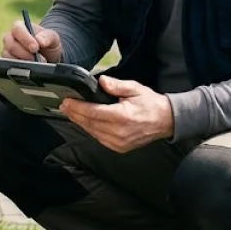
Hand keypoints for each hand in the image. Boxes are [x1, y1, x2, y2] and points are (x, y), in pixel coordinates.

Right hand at [1, 19, 62, 62]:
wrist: (48, 57)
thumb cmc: (47, 43)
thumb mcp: (53, 38)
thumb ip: (47, 36)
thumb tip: (39, 40)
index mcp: (20, 27)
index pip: (17, 30)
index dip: (25, 39)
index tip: (35, 48)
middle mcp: (10, 37)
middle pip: (11, 45)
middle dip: (25, 54)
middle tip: (37, 59)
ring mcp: (7, 50)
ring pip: (8, 56)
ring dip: (23, 62)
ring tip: (35, 64)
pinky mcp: (6, 61)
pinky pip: (8, 65)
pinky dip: (19, 68)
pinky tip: (28, 68)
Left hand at [60, 76, 174, 152]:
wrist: (166, 121)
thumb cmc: (151, 104)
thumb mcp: (135, 89)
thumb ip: (116, 86)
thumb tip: (101, 81)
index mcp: (122, 117)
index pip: (93, 112)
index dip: (77, 107)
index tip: (67, 101)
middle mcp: (119, 132)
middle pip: (90, 124)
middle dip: (75, 114)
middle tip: (64, 106)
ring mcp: (119, 142)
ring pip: (93, 133)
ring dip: (80, 123)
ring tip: (71, 113)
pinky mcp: (119, 148)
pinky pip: (99, 139)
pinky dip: (90, 130)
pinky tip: (84, 122)